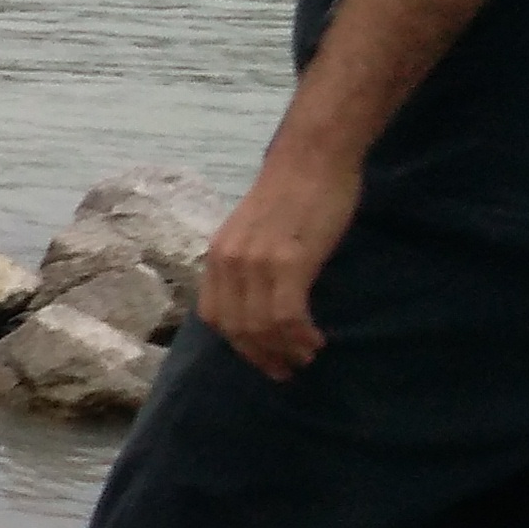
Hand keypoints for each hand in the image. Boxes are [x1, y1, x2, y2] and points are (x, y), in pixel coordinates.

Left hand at [198, 149, 361, 379]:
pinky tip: (314, 339)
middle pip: (235, 329)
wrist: (312, 157)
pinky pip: (285, 316)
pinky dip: (299, 336)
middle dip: (261, 357)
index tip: (262, 357)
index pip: (214, 317)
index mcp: (216, 256)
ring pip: (260, 328)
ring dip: (284, 350)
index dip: (238, 344)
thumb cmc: (292, 190)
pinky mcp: (287, 262)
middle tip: (285, 370)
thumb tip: (259, 299)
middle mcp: (227, 263)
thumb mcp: (252, 231)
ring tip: (305, 357)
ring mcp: (255, 263)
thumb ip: (248, 263)